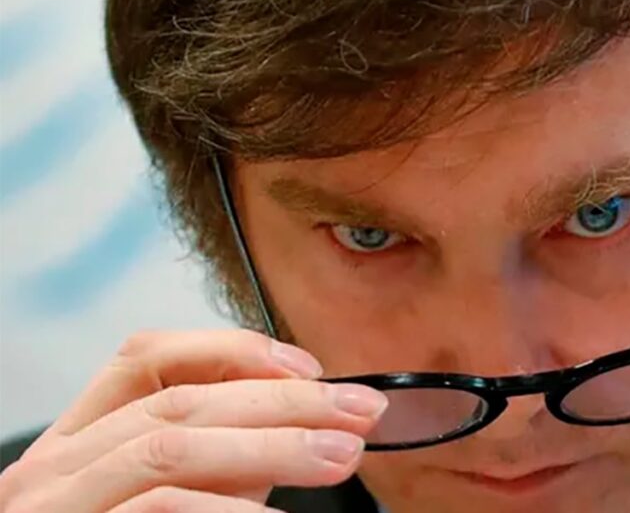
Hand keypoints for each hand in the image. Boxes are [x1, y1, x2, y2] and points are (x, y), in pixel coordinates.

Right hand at [0, 329, 387, 512]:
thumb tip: (318, 420)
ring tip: (343, 455)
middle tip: (360, 412)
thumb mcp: (187, 492)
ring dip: (271, 446)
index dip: (234, 350)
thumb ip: (227, 455)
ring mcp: (52, 507)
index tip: (311, 368)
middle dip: (283, 401)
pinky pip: (162, 508)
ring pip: (173, 448)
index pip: (146, 357)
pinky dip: (232, 510)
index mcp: (79, 438)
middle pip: (178, 400)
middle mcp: (53, 465)